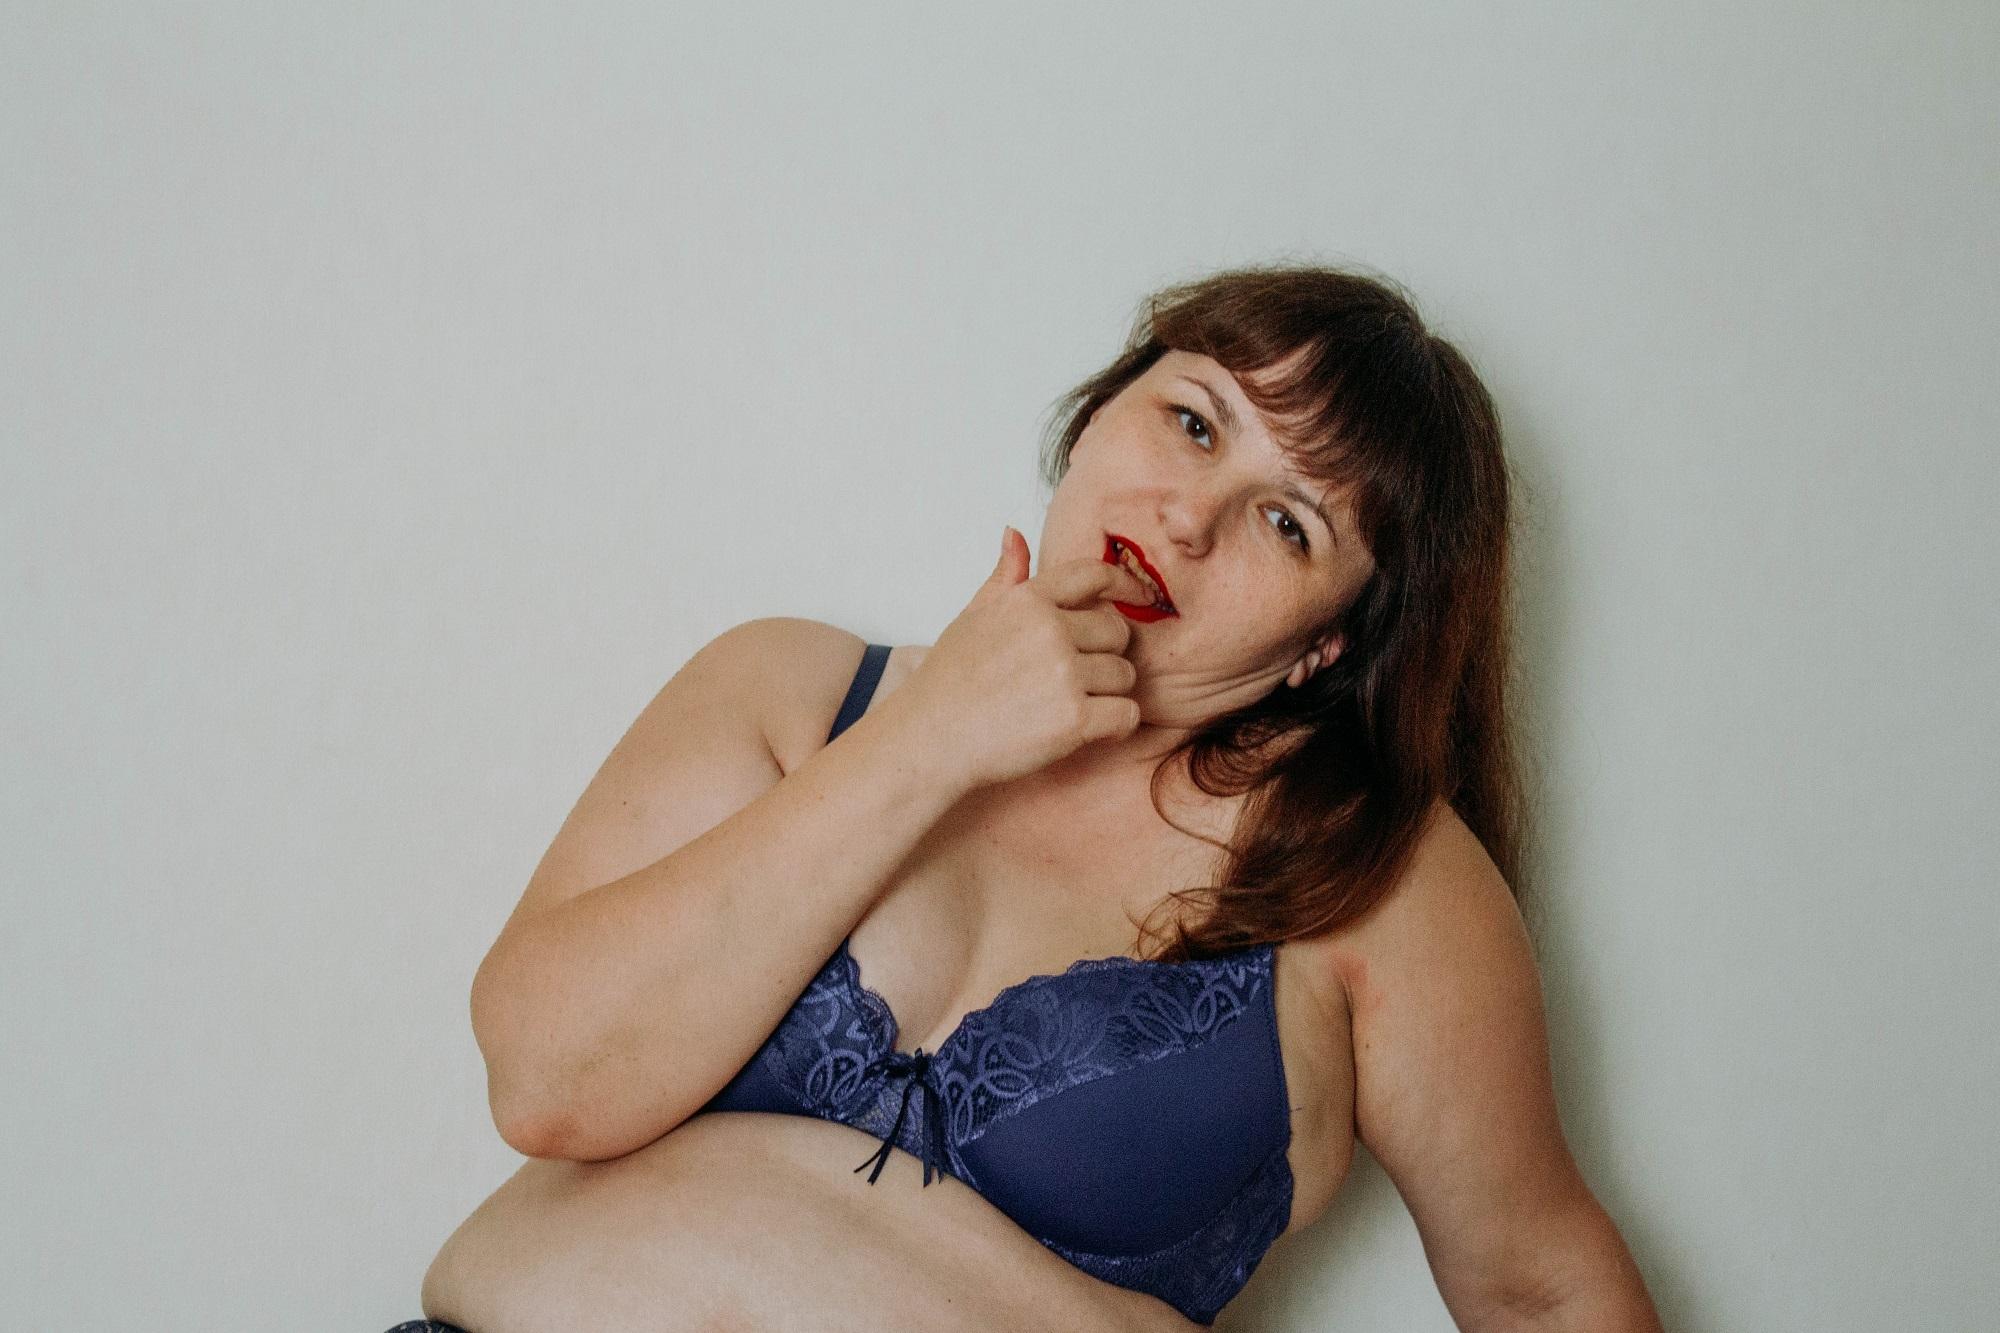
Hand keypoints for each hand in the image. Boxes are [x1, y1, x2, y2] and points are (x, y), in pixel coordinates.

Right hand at [888, 526, 1154, 789]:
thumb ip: (1003, 578)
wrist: (929, 741)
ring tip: (1071, 706)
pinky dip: (1117, 725)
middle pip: (1118, 631)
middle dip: (1106, 654)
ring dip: (1108, 693)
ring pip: (1124, 675)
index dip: (1122, 586)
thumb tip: (1014, 533)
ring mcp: (1063, 674)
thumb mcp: (971, 618)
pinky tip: (1093, 729)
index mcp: (1027, 601)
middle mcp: (1049, 630)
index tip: (1137, 599)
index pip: (1093, 575)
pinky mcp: (1074, 718)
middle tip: (1077, 678)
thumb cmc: (949, 683)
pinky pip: (1128, 713)